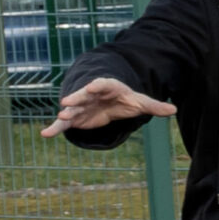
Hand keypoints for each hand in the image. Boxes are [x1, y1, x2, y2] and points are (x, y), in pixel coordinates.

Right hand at [42, 77, 174, 137]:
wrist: (111, 102)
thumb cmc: (126, 99)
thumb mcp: (140, 102)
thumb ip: (154, 106)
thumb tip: (173, 110)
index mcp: (107, 87)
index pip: (101, 84)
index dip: (96, 86)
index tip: (91, 87)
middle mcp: (91, 95)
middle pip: (82, 96)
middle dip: (76, 99)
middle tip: (66, 103)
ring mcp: (81, 106)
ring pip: (72, 109)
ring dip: (67, 113)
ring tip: (61, 117)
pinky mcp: (76, 118)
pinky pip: (64, 124)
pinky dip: (55, 129)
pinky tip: (45, 134)